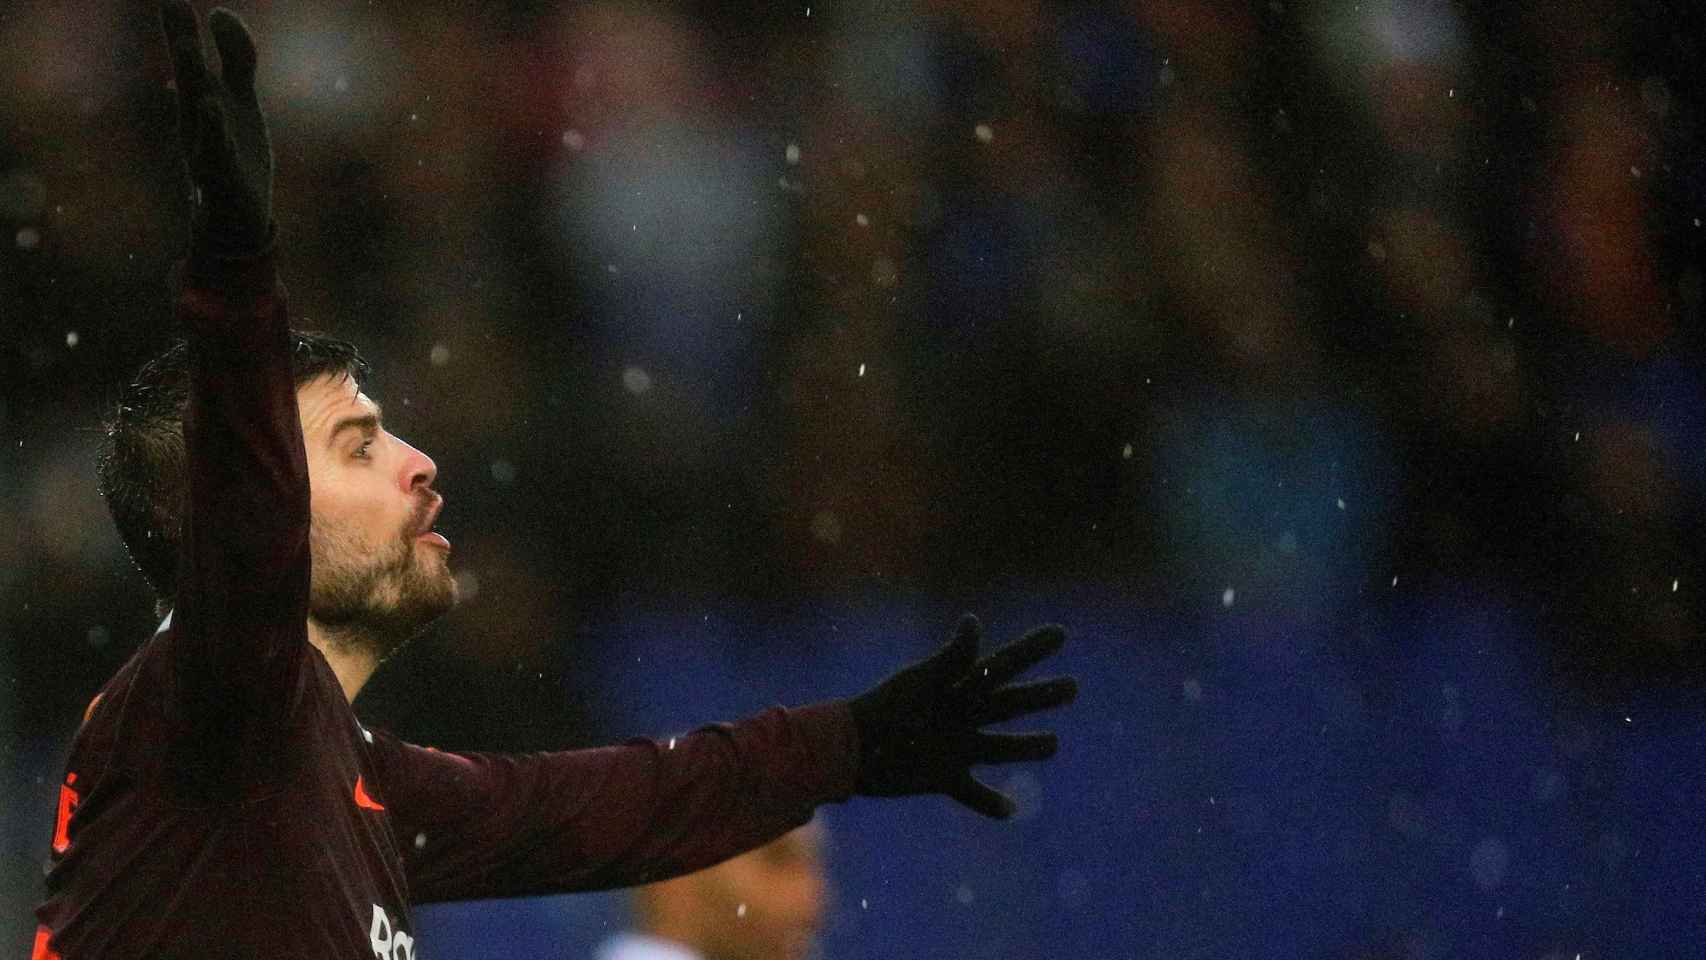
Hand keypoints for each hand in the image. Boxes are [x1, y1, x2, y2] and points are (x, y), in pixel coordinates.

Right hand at [160, 2, 272, 257]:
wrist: (236, 216)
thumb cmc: (235, 151)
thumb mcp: (239, 99)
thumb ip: (236, 58)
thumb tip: (219, 14)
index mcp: (208, 96)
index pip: (207, 55)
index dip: (216, 32)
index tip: (205, 7)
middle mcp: (201, 117)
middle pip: (193, 73)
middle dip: (183, 39)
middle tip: (172, 2)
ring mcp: (207, 145)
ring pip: (201, 110)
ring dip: (196, 80)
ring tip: (190, 50)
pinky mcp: (220, 175)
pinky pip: (215, 149)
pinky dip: (213, 129)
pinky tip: (213, 108)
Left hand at [847, 614, 1076, 818]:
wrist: (846, 749)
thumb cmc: (882, 709)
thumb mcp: (921, 681)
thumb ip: (952, 659)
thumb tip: (973, 625)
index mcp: (957, 688)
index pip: (1002, 665)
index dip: (1032, 649)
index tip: (1060, 633)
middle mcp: (961, 714)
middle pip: (1008, 703)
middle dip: (1041, 696)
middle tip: (1073, 687)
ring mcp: (955, 747)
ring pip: (999, 747)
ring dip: (1026, 746)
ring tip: (1053, 743)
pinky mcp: (942, 777)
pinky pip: (971, 793)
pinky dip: (990, 804)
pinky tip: (1012, 811)